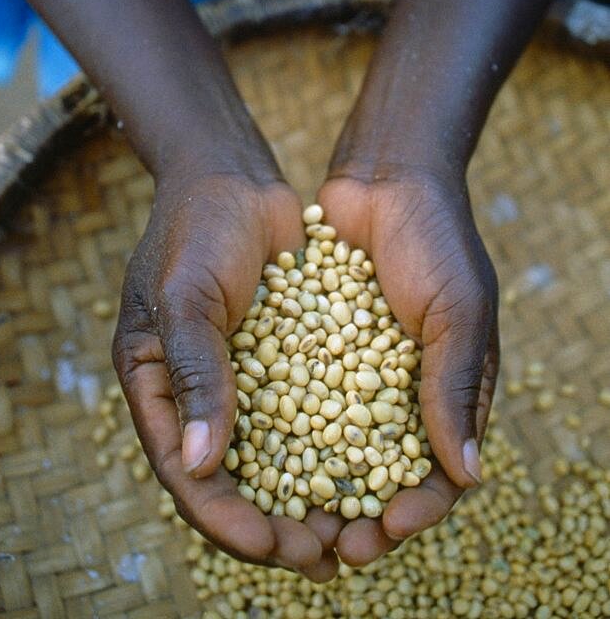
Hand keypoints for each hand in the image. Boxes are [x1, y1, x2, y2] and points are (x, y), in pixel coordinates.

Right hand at [111, 169, 339, 578]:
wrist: (234, 176)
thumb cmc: (196, 227)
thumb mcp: (185, 295)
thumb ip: (195, 373)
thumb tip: (204, 467)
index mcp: (155, 388)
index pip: (186, 473)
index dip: (226, 517)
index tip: (271, 545)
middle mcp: (199, 393)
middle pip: (235, 481)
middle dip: (277, 524)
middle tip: (325, 556)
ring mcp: (243, 379)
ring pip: (276, 458)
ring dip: (310, 498)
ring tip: (355, 534)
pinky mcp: (284, 360)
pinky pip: (307, 415)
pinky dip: (332, 447)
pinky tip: (371, 470)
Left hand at [317, 167, 498, 566]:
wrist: (384, 176)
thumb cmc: (437, 240)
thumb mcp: (459, 310)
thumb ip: (454, 385)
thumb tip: (467, 476)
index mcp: (446, 391)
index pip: (436, 472)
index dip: (413, 510)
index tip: (385, 531)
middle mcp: (396, 390)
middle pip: (376, 471)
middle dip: (355, 511)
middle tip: (329, 546)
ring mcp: (350, 370)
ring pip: (330, 444)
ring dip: (312, 485)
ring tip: (287, 518)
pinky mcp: (309, 346)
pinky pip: (294, 397)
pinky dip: (281, 430)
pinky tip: (255, 455)